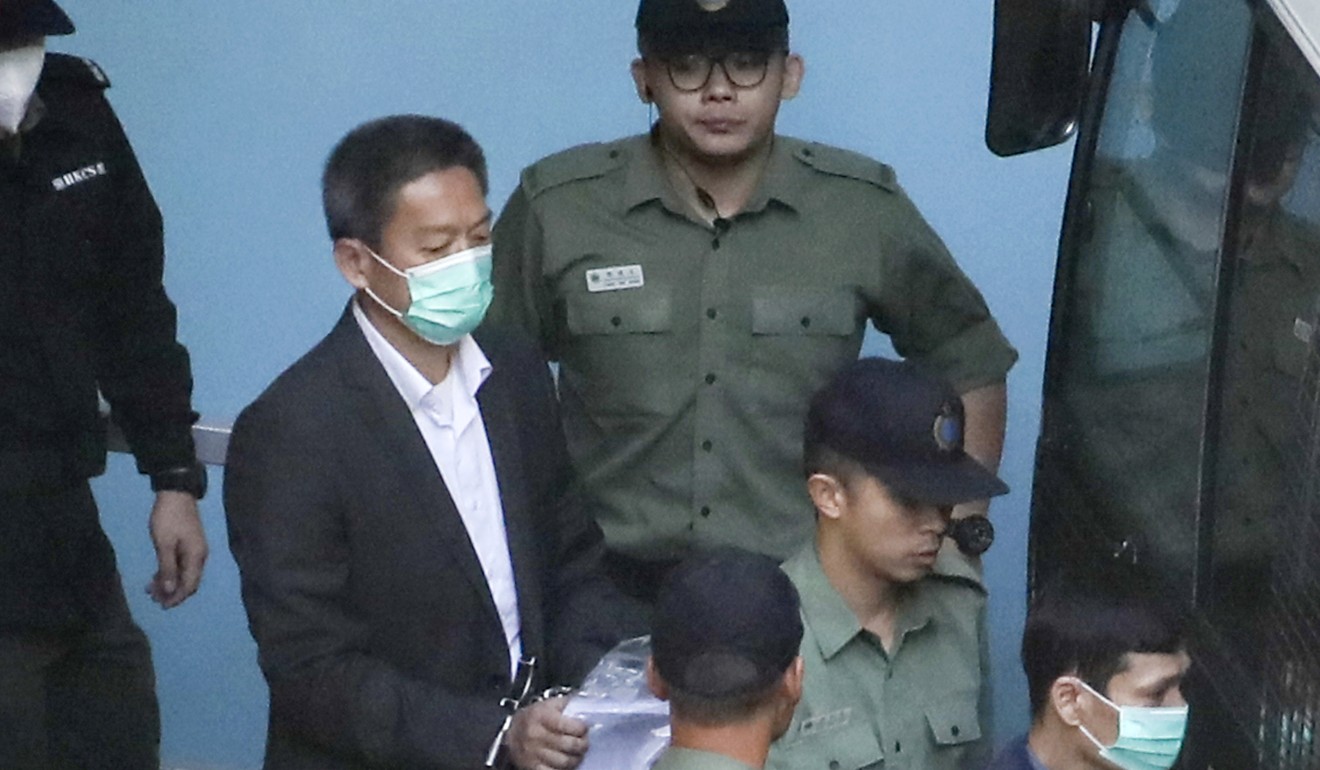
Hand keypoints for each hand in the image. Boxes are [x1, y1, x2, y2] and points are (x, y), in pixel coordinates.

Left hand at [145, 490, 207, 607]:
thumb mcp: (164, 544)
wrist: (176, 493)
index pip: (189, 585)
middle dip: (172, 593)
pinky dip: (169, 573)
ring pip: (183, 574)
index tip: (162, 606)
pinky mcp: (188, 545)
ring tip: (150, 589)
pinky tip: (156, 576)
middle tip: (153, 598)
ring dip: (168, 583)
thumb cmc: (168, 518)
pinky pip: (180, 565)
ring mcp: (194, 550)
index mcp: (196, 557)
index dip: (176, 598)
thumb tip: (170, 591)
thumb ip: (167, 568)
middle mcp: (199, 556)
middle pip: (188, 582)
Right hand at [507, 697, 588, 769]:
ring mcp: (532, 753)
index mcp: (541, 716)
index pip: (567, 725)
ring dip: (575, 758)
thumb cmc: (535, 716)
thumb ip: (567, 704)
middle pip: (569, 745)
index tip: (584, 728)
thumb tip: (587, 706)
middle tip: (584, 742)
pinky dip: (563, 769)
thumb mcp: (549, 704)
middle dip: (582, 744)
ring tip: (577, 753)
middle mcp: (535, 734)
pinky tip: (565, 762)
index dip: (581, 728)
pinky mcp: (532, 766)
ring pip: (564, 762)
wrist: (512, 731)